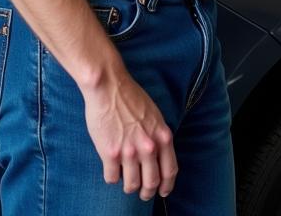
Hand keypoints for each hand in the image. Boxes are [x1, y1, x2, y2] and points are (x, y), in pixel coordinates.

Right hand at [82, 68, 177, 200]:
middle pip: (152, 182)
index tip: (163, 191)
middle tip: (143, 194)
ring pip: (131, 185)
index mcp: (162, 136)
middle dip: (147, 192)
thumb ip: (158, 136)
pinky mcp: (110, 154)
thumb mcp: (155, 115)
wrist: (109, 87)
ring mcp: (129, 152)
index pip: (170, 170)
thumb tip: (158, 155)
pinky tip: (111, 169)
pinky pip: (112, 178)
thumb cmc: (131, 97)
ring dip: (129, 187)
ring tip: (126, 182)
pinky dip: (112, 177)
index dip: (167, 185)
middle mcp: (149, 147)